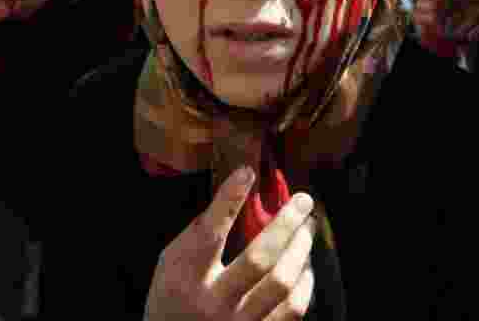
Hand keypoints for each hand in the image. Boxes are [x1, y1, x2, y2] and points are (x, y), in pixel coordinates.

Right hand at [144, 167, 315, 320]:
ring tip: (308, 229)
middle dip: (286, 223)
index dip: (228, 200)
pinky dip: (305, 283)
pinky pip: (293, 310)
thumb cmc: (172, 298)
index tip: (247, 172)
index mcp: (186, 278)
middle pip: (259, 259)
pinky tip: (305, 266)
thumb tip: (235, 195)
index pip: (209, 234)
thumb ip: (198, 235)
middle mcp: (213, 303)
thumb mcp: (170, 263)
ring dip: (301, 250)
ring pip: (283, 284)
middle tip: (303, 200)